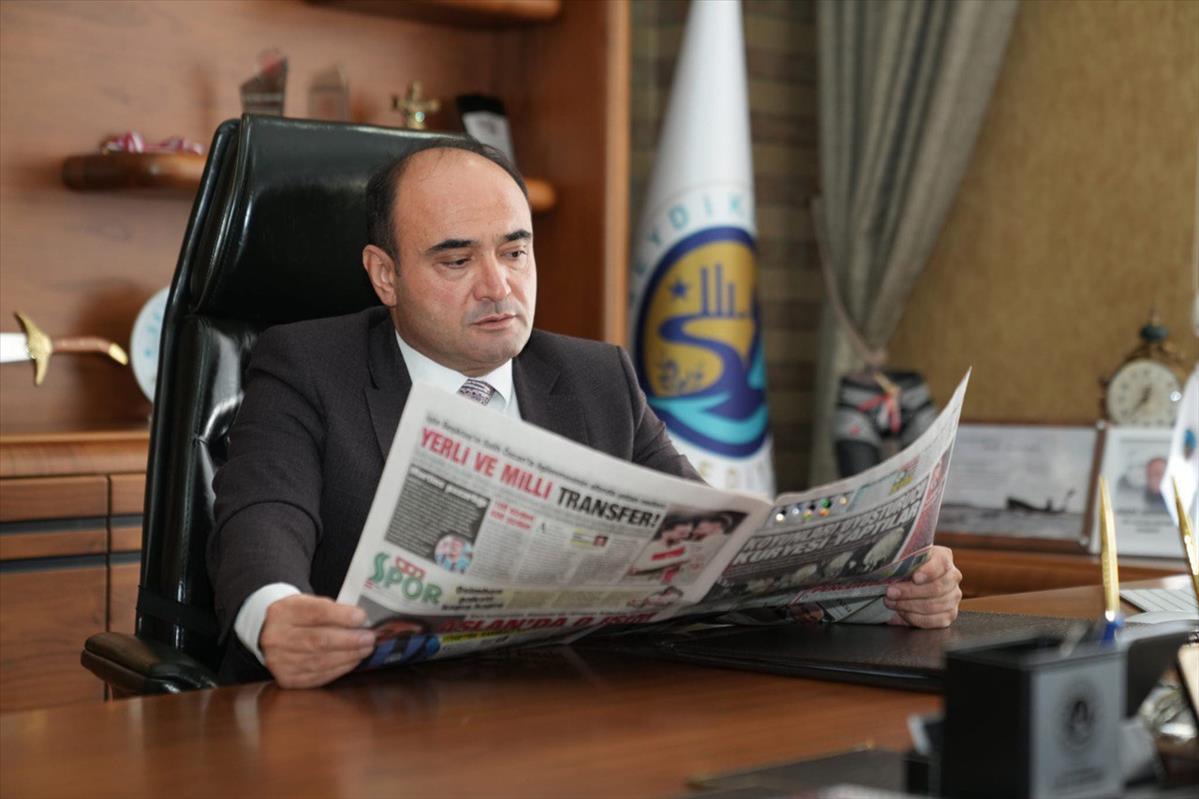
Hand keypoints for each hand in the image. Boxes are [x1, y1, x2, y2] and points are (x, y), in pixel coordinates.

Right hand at [259, 594, 375, 688]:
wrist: (271, 634)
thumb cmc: (298, 617)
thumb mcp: (309, 603)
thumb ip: (331, 609)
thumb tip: (360, 620)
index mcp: (283, 612)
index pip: (314, 613)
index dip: (340, 616)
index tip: (361, 617)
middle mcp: (276, 637)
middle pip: (318, 640)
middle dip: (349, 640)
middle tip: (369, 638)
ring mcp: (279, 661)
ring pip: (319, 661)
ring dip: (347, 656)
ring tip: (365, 650)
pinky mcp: (286, 678)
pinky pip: (317, 676)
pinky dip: (338, 669)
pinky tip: (351, 661)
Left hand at [884, 545, 961, 627]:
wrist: (905, 582)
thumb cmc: (903, 568)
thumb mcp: (902, 559)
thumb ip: (902, 561)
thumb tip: (891, 568)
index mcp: (943, 557)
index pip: (941, 564)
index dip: (929, 572)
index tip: (915, 578)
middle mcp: (953, 576)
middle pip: (936, 588)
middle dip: (910, 592)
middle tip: (890, 592)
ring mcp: (954, 596)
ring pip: (933, 605)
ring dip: (908, 605)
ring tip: (891, 602)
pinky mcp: (950, 614)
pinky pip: (933, 620)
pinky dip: (915, 618)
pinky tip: (902, 612)